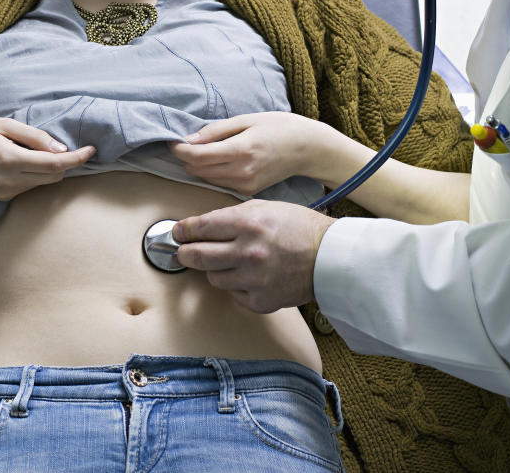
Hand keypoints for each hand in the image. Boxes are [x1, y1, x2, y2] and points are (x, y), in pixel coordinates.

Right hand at [0, 116, 95, 199]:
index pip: (54, 165)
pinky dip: (35, 174)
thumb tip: (62, 148)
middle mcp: (9, 181)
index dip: (77, 158)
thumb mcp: (3, 124)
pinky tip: (20, 161)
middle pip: (54, 177)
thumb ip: (35, 137)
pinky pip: (31, 186)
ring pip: (44, 183)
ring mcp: (5, 192)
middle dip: (65, 163)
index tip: (92, 150)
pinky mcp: (3, 197)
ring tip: (29, 150)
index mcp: (10, 159)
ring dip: (49, 169)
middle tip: (61, 145)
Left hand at [167, 112, 332, 195]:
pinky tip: (217, 160)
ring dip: (197, 166)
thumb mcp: (247, 119)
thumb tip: (189, 139)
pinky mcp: (248, 192)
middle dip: (185, 157)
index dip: (178, 149)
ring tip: (200, 150)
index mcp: (241, 150)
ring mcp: (245, 185)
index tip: (171, 141)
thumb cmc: (280, 128)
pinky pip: (219, 183)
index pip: (197, 155)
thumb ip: (216, 130)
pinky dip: (211, 172)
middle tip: (184, 142)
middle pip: (197, 169)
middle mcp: (241, 172)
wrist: (309, 149)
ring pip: (205, 178)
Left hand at [172, 199, 333, 312]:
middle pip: (197, 256)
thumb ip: (231, 216)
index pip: (200, 228)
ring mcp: (254, 279)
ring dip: (214, 269)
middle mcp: (248, 252)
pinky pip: (233, 294)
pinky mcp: (261, 301)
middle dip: (184, 252)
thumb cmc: (300, 228)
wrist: (332, 258)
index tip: (177, 233)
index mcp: (248, 223)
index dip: (183, 231)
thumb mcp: (265, 208)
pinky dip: (236, 285)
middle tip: (183, 251)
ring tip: (227, 261)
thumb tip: (200, 226)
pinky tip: (248, 275)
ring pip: (213, 278)